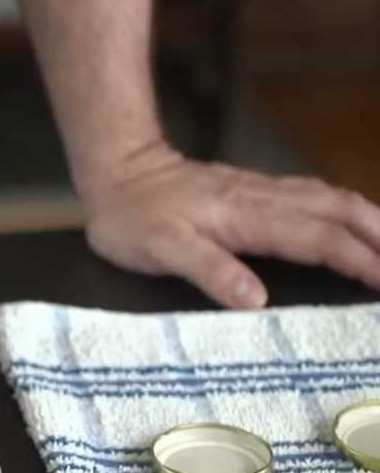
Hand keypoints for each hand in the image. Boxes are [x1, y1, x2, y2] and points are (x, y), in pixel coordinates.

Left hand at [83, 142, 379, 308]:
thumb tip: (256, 301)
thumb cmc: (133, 217)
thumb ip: (209, 271)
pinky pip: (314, 196)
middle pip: (340, 212)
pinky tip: (352, 222)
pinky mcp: (255, 190)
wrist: (117, 172)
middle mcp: (265, 199)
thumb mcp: (160, 249)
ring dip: (370, 220)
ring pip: (332, 199)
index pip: (318, 239)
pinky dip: (344, 211)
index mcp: (248, 216)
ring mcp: (262, 191)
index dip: (358, 261)